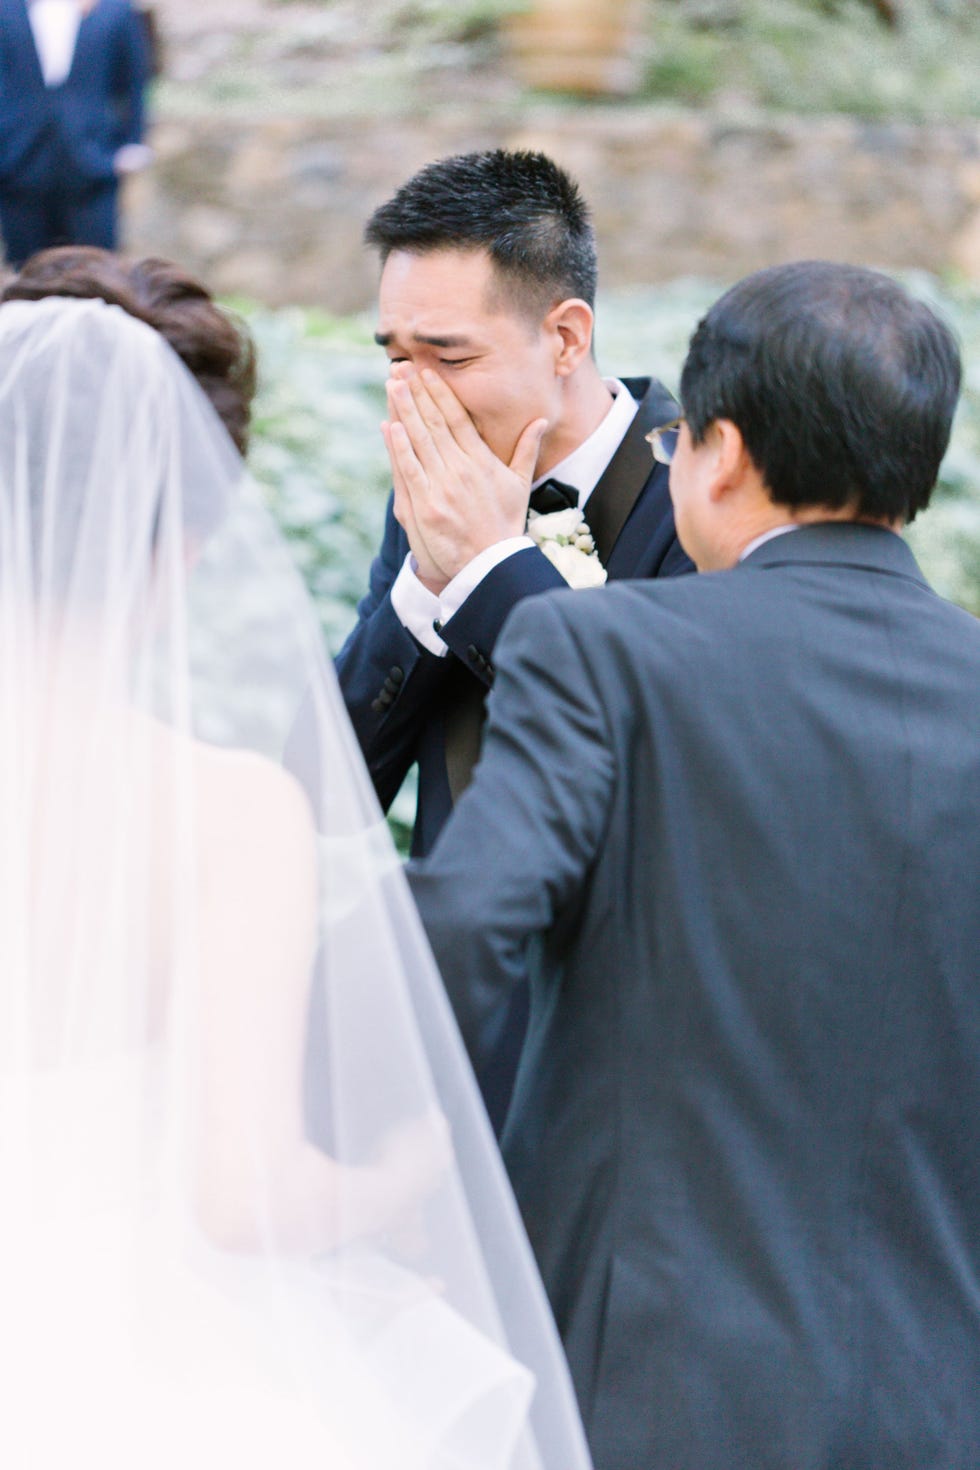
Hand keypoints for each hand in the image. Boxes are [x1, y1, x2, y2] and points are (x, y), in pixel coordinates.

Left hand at [383, 368, 546, 592]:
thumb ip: (526, 450)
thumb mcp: (520, 485)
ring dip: (403, 410)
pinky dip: (398, 447)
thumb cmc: (504, 525)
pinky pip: (410, 470)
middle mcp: (461, 470)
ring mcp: (442, 488)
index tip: (426, 372)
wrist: (491, 565)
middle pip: (435, 423)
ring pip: (419, 441)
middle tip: (401, 368)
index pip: (457, 418)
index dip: (440, 392)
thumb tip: (541, 421)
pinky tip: (389, 425)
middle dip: (417, 393)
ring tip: (391, 385)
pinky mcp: (426, 507)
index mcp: (482, 461)